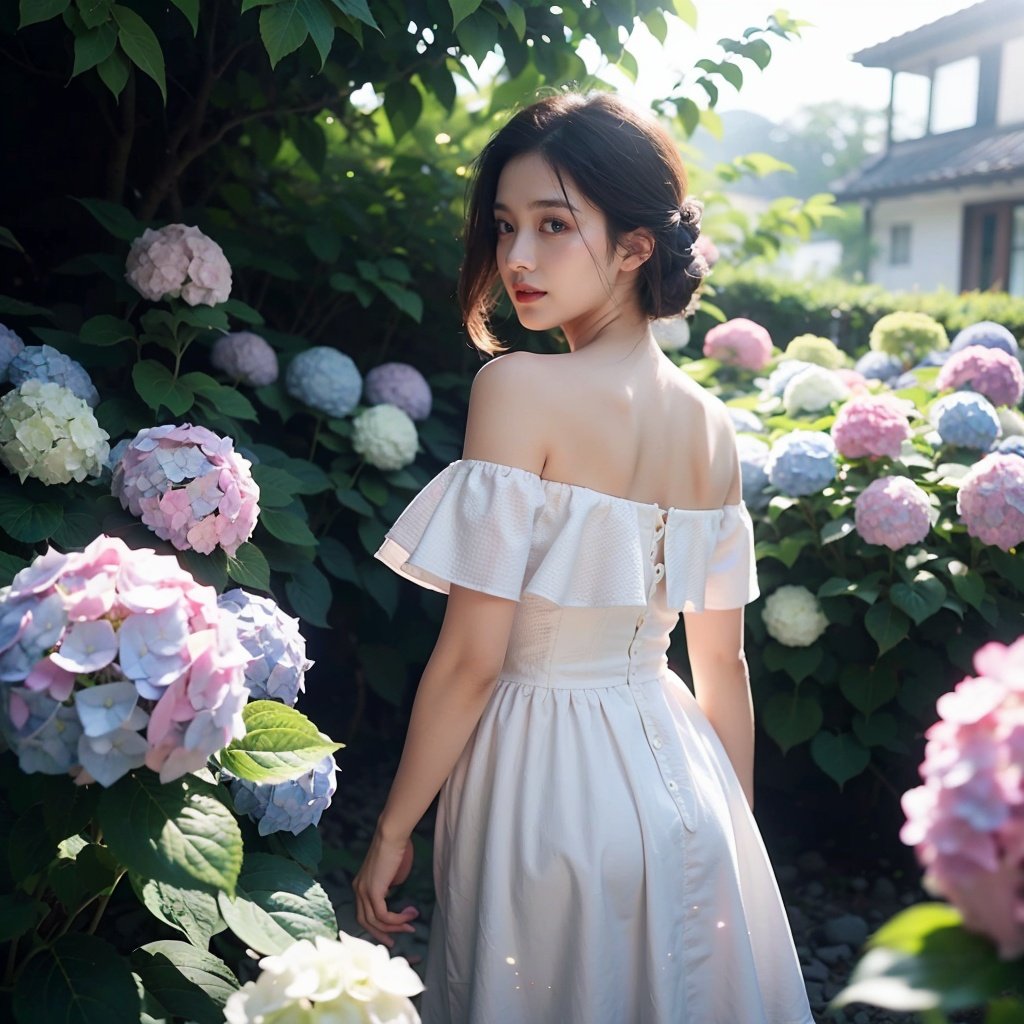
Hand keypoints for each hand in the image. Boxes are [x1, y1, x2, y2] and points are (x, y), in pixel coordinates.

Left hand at [353, 831, 418, 945]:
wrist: (392, 834)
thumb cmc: (396, 848)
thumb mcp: (391, 873)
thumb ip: (389, 886)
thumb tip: (393, 895)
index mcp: (360, 885)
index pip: (364, 913)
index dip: (377, 925)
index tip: (392, 930)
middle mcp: (357, 890)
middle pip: (366, 922)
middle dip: (381, 934)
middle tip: (395, 941)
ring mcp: (363, 891)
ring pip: (375, 921)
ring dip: (395, 927)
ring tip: (410, 927)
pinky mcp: (372, 891)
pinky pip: (383, 915)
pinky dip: (397, 919)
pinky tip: (409, 916)